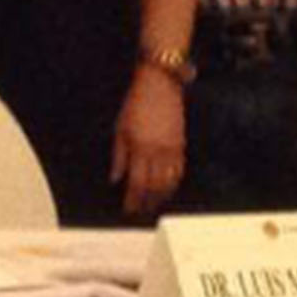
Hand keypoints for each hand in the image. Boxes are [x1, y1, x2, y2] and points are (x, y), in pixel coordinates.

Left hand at [114, 68, 186, 215]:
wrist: (159, 85)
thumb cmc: (135, 104)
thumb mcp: (120, 129)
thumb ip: (118, 157)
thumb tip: (115, 179)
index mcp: (139, 148)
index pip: (137, 183)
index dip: (132, 199)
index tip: (128, 209)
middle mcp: (157, 152)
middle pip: (154, 186)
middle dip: (146, 202)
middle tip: (140, 211)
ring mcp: (172, 149)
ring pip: (169, 182)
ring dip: (161, 197)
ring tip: (154, 205)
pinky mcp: (181, 144)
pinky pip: (179, 170)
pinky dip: (174, 183)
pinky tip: (168, 189)